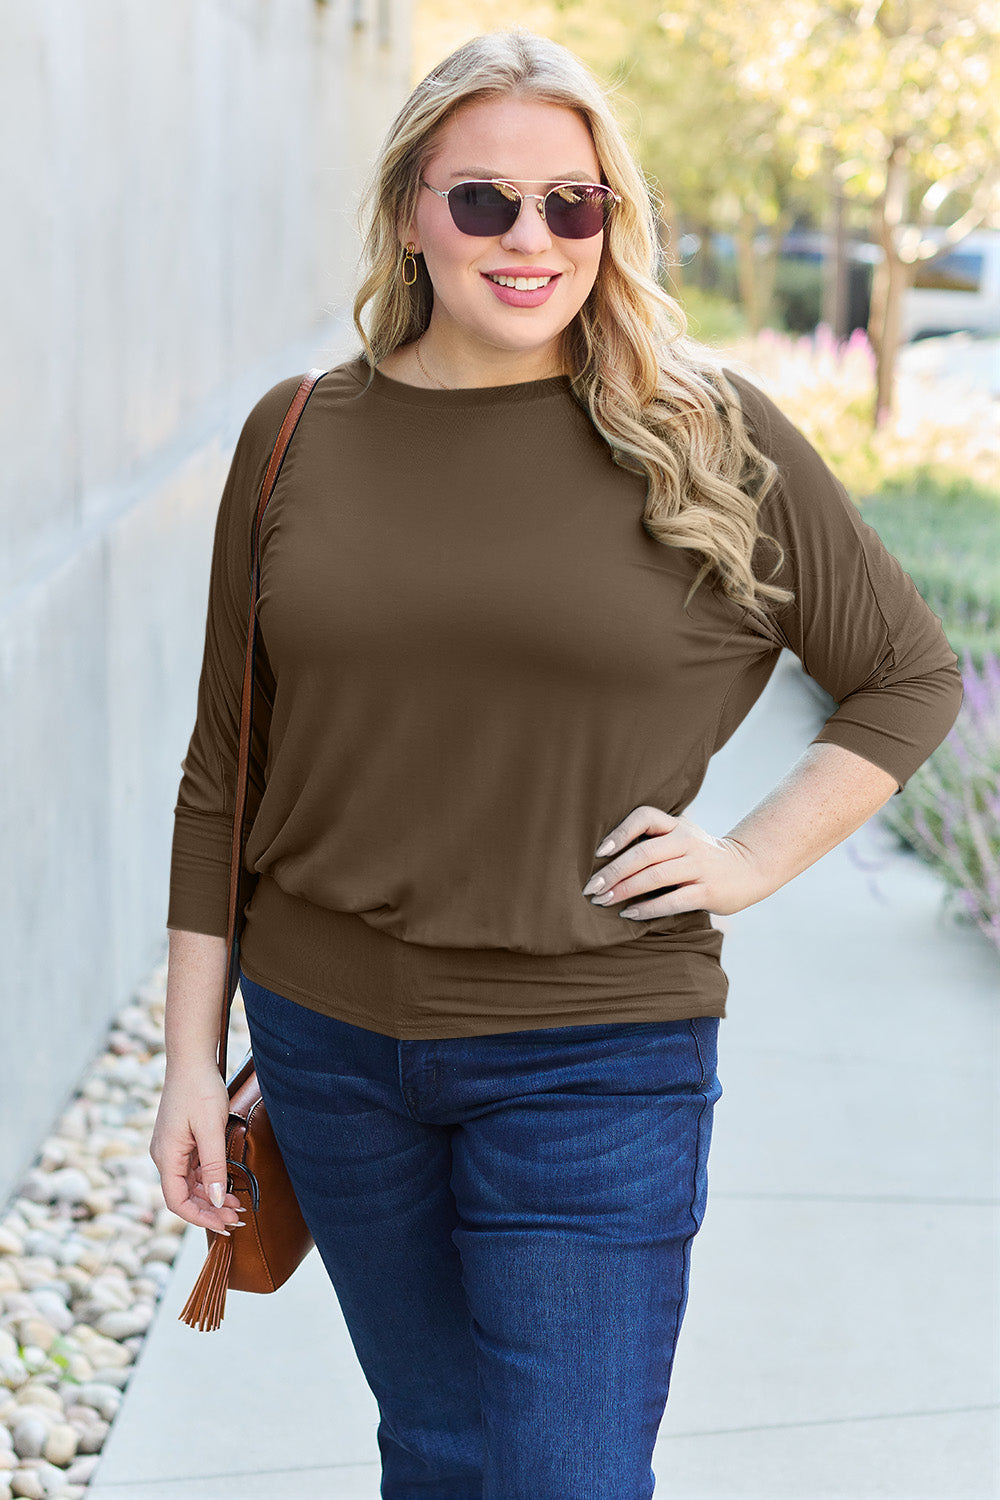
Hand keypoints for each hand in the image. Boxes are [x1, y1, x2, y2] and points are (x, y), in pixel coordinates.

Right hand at [149, 1062, 244, 1234]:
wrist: (192, 1060)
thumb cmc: (200, 1089)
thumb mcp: (210, 1129)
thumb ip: (213, 1166)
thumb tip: (214, 1199)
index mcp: (166, 1156)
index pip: (177, 1201)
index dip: (200, 1217)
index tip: (224, 1225)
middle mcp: (164, 1156)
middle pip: (184, 1195)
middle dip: (209, 1210)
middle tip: (237, 1218)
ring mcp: (172, 1148)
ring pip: (189, 1184)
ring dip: (210, 1197)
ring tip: (236, 1205)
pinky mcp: (181, 1141)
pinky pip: (193, 1169)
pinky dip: (209, 1180)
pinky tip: (226, 1185)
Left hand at [583, 804, 772, 919]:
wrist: (748, 869)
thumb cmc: (700, 856)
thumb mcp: (681, 837)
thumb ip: (653, 840)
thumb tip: (603, 856)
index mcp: (677, 826)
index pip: (645, 817)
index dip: (620, 832)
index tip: (599, 851)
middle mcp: (687, 842)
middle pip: (643, 853)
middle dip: (613, 871)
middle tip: (591, 888)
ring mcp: (699, 866)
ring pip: (655, 876)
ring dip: (625, 890)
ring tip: (604, 901)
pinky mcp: (708, 891)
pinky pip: (672, 900)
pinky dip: (648, 908)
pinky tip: (630, 914)